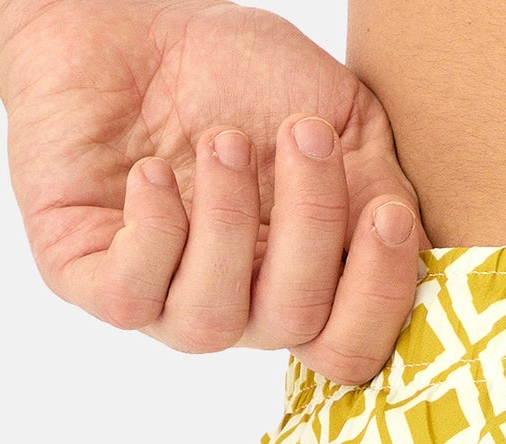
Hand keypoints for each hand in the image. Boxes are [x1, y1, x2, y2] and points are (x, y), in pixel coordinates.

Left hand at [0, 0, 422, 380]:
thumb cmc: (233, 73)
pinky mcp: (89, 275)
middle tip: (300, 135)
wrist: (122, 20)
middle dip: (309, 227)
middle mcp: (239, 305)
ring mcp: (164, 298)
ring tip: (222, 142)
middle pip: (295, 324)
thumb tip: (416, 245)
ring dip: (227, 225)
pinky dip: (152, 235)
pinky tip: (155, 174)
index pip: (351, 349)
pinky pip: (129, 300)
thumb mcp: (339, 118)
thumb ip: (382, 186)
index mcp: (302, 284)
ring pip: (213, 318)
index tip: (386, 212)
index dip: (378, 297)